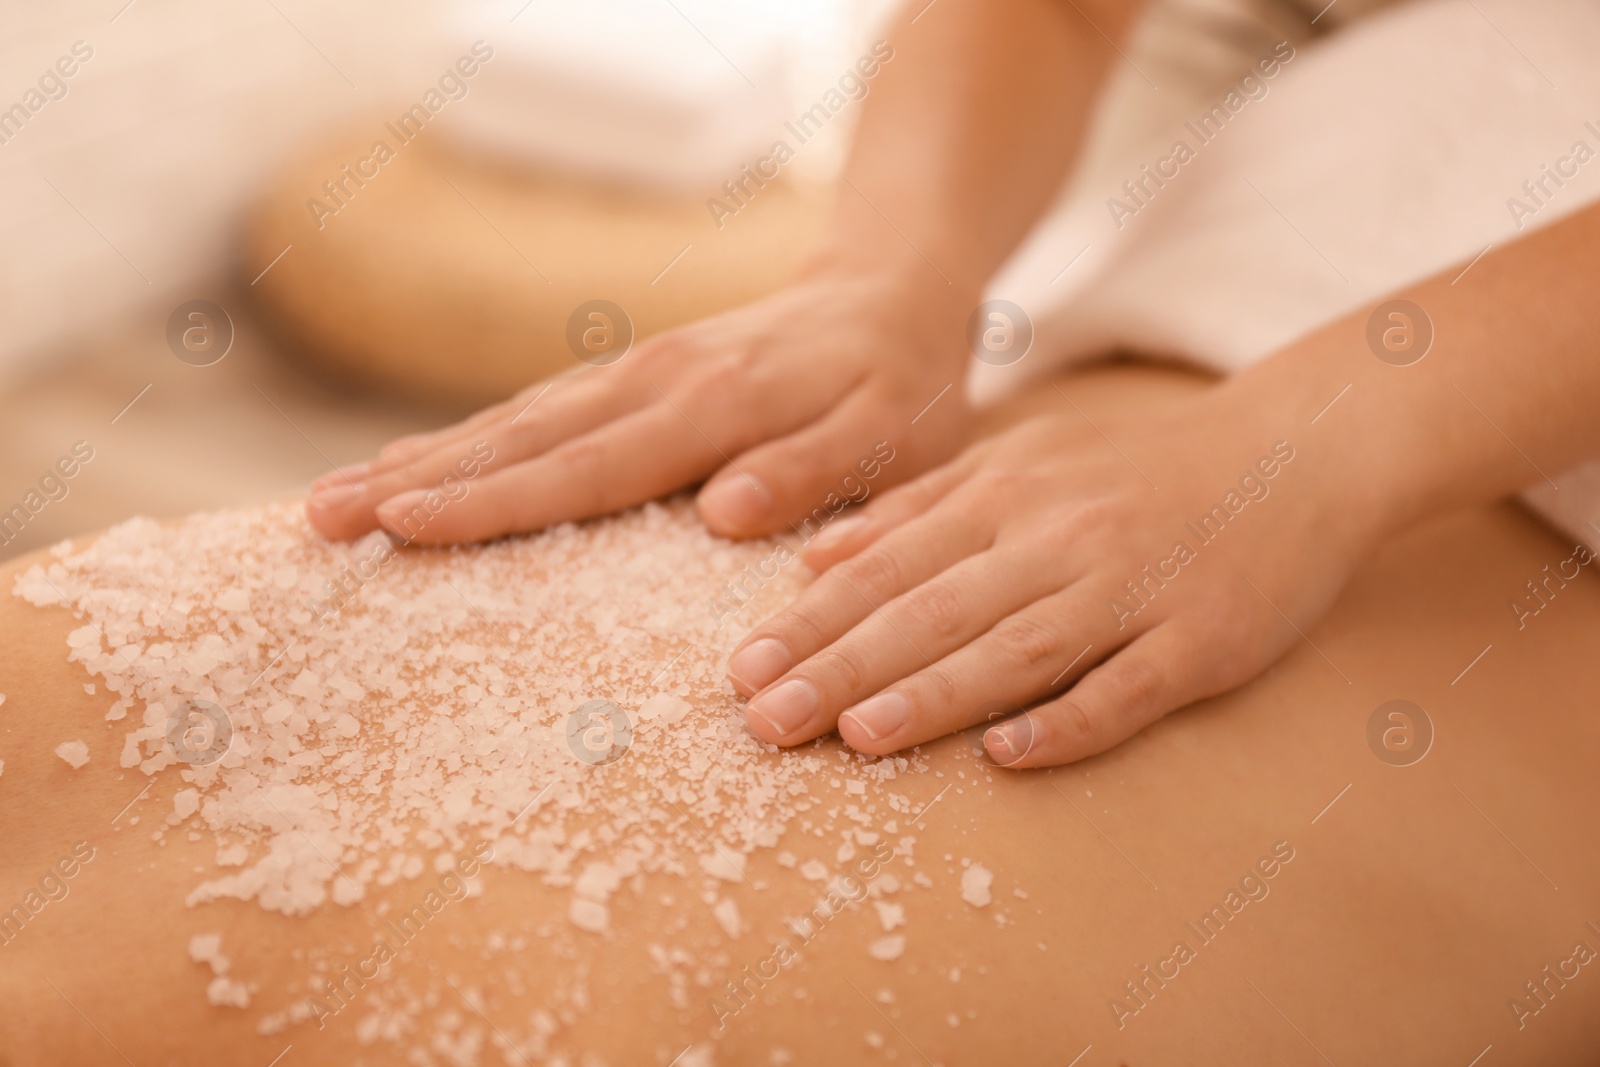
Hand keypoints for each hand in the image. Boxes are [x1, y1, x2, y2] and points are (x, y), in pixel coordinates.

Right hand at [303, 268, 971, 543]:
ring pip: (512, 423)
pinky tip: (416, 470)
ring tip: (331, 502)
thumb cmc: (897, 387)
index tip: (403, 524)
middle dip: (417, 482)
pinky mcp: (629, 378)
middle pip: (520, 440)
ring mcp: (634, 375)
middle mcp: (655, 384)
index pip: (587, 466)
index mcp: (714, 409)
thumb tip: (722, 515)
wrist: (887, 295)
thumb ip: (814, 472)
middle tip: (319, 522)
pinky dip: (469, 443)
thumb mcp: (892, 438)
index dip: (493, 501)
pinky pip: (537, 414)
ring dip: (421, 460)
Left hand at [725, 396, 1380, 767]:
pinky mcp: (1204, 638)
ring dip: (932, 693)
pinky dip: (1069, 720)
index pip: (889, 567)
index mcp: (1006, 494)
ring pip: (1017, 646)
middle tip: (764, 719)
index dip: (812, 622)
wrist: (1294, 450)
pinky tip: (1008, 758)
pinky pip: (1129, 686)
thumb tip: (816, 557)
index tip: (742, 670)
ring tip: (854, 737)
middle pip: (934, 610)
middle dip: (841, 667)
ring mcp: (1132, 586)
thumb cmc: (1138, 468)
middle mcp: (1057, 536)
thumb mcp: (1021, 458)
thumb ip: (918, 506)